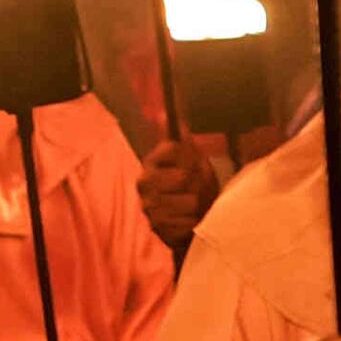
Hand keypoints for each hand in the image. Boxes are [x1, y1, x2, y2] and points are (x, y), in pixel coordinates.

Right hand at [139, 134, 225, 249]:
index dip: (192, 157)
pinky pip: (186, 222)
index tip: (195, 163)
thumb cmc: (195, 186)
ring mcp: (148, 206)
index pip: (174, 150)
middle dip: (197, 183)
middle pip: (183, 177)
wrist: (196, 221)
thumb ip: (182, 140)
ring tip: (193, 205)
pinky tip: (189, 220)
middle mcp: (144, 182)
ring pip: (189, 201)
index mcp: (151, 162)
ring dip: (197, 205)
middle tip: (195, 188)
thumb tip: (163, 113)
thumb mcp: (194, 159)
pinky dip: (193, 222)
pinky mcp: (156, 227)